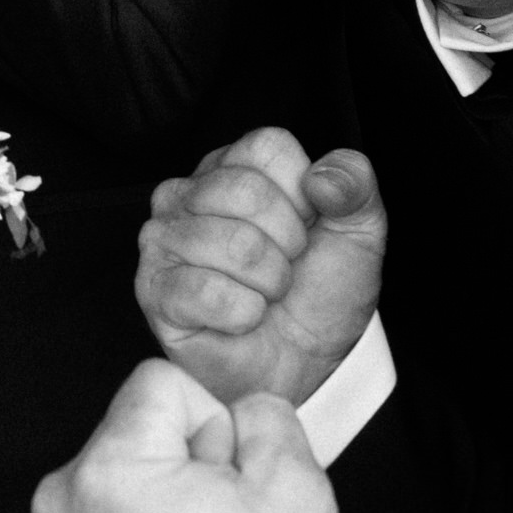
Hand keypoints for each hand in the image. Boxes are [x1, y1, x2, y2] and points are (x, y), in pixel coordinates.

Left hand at [32, 359, 339, 512]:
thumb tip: (240, 408)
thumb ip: (267, 416)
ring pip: (127, 465)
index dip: (212, 423)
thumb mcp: (296, 487)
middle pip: (139, 423)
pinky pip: (110, 507)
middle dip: (186, 458)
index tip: (226, 483)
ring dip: (165, 491)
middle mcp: (64, 497)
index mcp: (109, 470)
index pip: (161, 382)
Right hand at [138, 131, 385, 406]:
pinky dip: (243, 313)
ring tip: (266, 294)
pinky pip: (205, 290)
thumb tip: (322, 177)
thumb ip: (355, 186)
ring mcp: (163, 240)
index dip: (303, 195)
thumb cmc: (320, 294)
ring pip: (232, 243)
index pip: (265, 147)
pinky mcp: (153, 290)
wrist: (305, 366)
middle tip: (286, 268)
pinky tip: (243, 318)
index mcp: (233, 166)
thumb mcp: (359, 233)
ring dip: (270, 282)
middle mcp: (188, 193)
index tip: (307, 228)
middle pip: (245, 190)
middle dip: (288, 243)